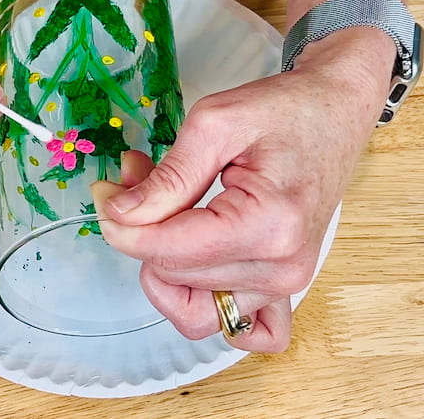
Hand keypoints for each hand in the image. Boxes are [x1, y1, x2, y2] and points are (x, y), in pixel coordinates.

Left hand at [92, 27, 394, 351]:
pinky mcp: (284, 289)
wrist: (333, 113)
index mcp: (268, 224)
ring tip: (163, 213)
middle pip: (172, 276)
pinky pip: (235, 328)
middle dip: (140, 231)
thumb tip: (119, 214)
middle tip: (138, 182)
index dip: (120, 225)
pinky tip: (192, 263)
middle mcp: (281, 269)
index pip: (167, 252)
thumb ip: (167, 177)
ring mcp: (286, 286)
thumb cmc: (283, 110)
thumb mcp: (215, 123)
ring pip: (192, 310)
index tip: (106, 193)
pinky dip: (202, 304)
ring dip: (162, 265)